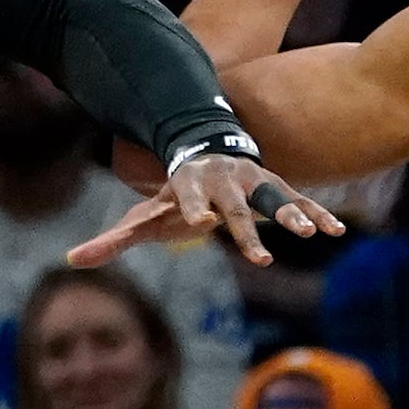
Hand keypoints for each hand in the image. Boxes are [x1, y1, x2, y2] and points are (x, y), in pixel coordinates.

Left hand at [67, 155, 340, 268]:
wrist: (205, 149)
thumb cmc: (172, 194)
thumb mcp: (142, 216)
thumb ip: (112, 240)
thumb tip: (71, 259)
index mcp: (189, 186)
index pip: (189, 198)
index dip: (192, 208)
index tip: (197, 221)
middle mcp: (224, 182)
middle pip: (235, 208)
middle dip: (246, 229)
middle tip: (261, 259)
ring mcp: (253, 183)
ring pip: (274, 199)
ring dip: (291, 215)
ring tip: (310, 234)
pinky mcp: (275, 188)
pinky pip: (299, 202)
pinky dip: (317, 214)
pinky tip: (337, 232)